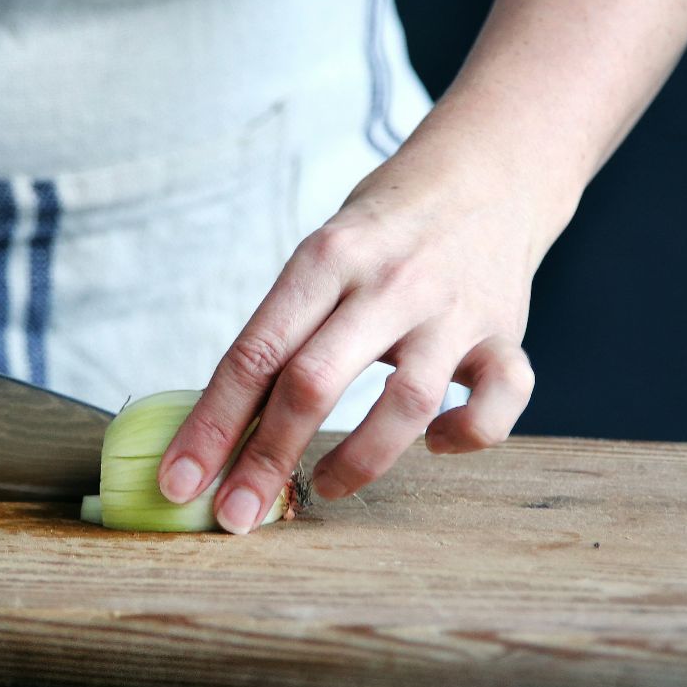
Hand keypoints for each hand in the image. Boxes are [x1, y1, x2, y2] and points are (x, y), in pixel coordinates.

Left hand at [158, 130, 565, 533]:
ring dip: (358, 461)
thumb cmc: (384, 229)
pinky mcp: (505, 332)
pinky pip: (501, 400)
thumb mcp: (324, 253)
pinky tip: (437, 442)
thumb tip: (222, 428)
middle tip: (236, 516)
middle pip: (313, 382)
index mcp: (326, 257)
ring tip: (325, 485)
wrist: (488, 170)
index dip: (212, 425)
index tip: (180, 482)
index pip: (254, 352)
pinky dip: (469, 434)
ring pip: (406, 404)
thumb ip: (287, 328)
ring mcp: (451, 309)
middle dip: (265, 460)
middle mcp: (388, 282)